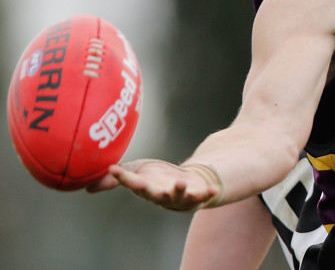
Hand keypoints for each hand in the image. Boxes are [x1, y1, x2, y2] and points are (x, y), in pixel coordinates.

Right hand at [87, 159, 221, 211]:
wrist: (183, 184)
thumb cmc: (156, 178)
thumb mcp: (136, 173)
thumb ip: (115, 178)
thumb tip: (87, 187)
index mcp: (145, 187)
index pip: (132, 183)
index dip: (123, 177)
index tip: (114, 169)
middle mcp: (160, 195)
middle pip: (153, 195)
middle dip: (150, 190)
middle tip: (142, 185)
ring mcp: (178, 196)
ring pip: (178, 197)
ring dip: (179, 192)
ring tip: (180, 183)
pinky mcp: (195, 195)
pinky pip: (201, 196)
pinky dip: (207, 194)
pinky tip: (214, 189)